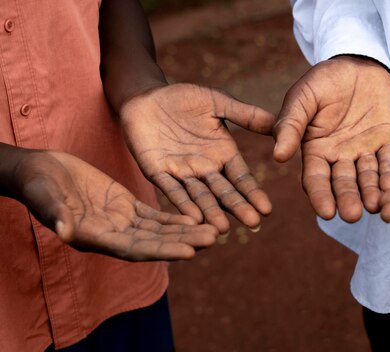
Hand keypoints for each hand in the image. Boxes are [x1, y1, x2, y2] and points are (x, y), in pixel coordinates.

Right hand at [13, 150, 216, 260]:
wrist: (39, 171)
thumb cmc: (37, 185)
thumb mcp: (44, 197)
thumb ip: (56, 214)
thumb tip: (67, 232)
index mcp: (94, 238)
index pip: (135, 249)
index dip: (162, 251)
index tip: (189, 252)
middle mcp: (112, 235)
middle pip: (155, 242)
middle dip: (184, 242)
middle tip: (213, 239)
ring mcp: (121, 222)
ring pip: (159, 231)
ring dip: (186, 232)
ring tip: (214, 231)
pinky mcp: (126, 207)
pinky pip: (155, 216)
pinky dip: (174, 219)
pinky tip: (196, 217)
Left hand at [120, 83, 275, 232]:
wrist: (147, 96)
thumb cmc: (184, 98)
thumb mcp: (219, 102)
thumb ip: (246, 115)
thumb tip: (279, 124)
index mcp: (223, 154)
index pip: (241, 178)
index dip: (253, 193)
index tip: (267, 209)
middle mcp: (205, 168)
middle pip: (224, 192)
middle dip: (238, 207)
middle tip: (253, 224)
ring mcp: (182, 173)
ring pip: (199, 196)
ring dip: (211, 213)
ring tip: (222, 229)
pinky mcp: (157, 172)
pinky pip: (171, 190)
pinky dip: (182, 204)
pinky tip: (192, 218)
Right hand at [274, 56, 389, 222]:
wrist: (356, 62)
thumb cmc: (322, 81)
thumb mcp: (301, 99)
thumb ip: (290, 125)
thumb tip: (278, 156)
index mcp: (315, 151)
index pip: (316, 179)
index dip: (320, 196)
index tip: (326, 213)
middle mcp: (340, 157)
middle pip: (343, 183)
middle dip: (347, 199)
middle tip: (352, 215)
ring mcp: (364, 150)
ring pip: (367, 177)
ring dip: (370, 192)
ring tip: (373, 206)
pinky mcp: (388, 141)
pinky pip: (389, 162)